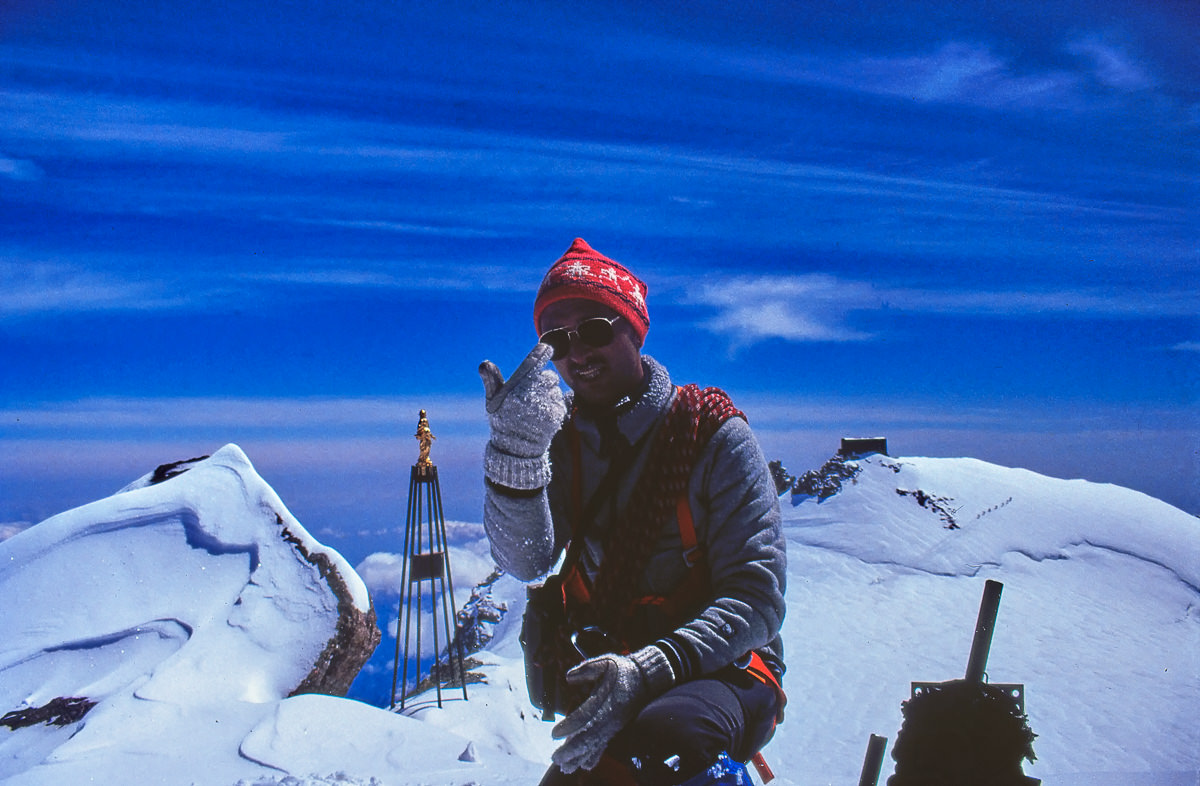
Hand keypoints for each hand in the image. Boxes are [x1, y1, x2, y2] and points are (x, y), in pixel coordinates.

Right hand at [479, 343, 566, 487]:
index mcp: (517, 388)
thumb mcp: (493, 401)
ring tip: (536, 407)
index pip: (534, 362)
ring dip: (549, 394)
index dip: (541, 352)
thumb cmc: (503, 421)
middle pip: (549, 376)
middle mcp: (533, 395)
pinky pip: (561, 401)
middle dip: (543, 381)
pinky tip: (543, 414)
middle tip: (532, 392)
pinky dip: (555, 405)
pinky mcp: (557, 415)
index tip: (546, 347)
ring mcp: (547, 405)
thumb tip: (484, 364)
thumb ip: (491, 380)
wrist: (516, 450)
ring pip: (556, 389)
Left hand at [551, 647, 673, 773]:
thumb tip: (569, 677)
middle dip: (572, 751)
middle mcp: (609, 717)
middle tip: (555, 759)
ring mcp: (613, 725)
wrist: (645, 679)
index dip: (570, 727)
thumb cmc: (622, 669)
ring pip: (595, 745)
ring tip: (565, 767)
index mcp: (606, 700)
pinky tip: (585, 766)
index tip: (554, 734)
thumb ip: (587, 668)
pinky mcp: (615, 728)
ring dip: (580, 757)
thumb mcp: (606, 662)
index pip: (585, 717)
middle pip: (589, 738)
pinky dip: (594, 757)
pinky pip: (604, 745)